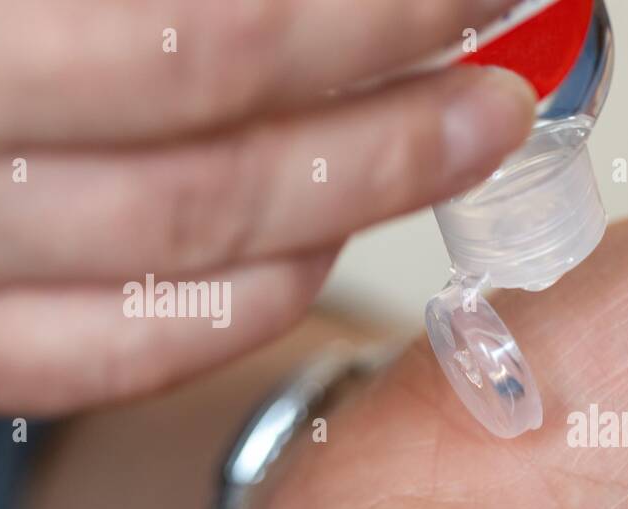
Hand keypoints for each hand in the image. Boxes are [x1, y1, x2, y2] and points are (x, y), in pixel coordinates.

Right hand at [0, 0, 534, 412]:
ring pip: (190, 262)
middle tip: (500, 90)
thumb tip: (328, 9)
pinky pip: (128, 354)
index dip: (377, 19)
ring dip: (349, 205)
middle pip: (225, 169)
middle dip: (395, 131)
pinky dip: (251, 302)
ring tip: (447, 148)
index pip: (221, 37)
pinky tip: (323, 246)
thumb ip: (176, 2)